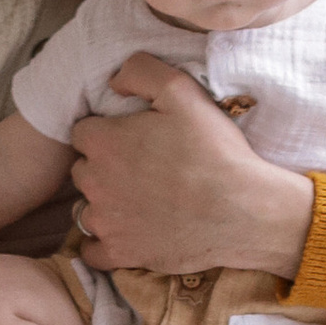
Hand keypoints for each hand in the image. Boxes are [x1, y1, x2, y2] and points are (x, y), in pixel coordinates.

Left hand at [72, 56, 311, 280]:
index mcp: (104, 142)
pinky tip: (125, 234)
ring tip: (138, 201)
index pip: (82, 133)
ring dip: (104, 204)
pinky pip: (92, 252)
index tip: (131, 138)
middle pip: (83, 170)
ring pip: (86, 208)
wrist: (243, 211)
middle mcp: (95, 183)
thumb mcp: (181, 90)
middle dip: (104, 167)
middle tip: (140, 168)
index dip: (106, 133)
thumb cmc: (214, 150)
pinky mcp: (121, 254)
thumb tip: (113, 81)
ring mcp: (106, 222)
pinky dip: (103, 245)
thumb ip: (139, 71)